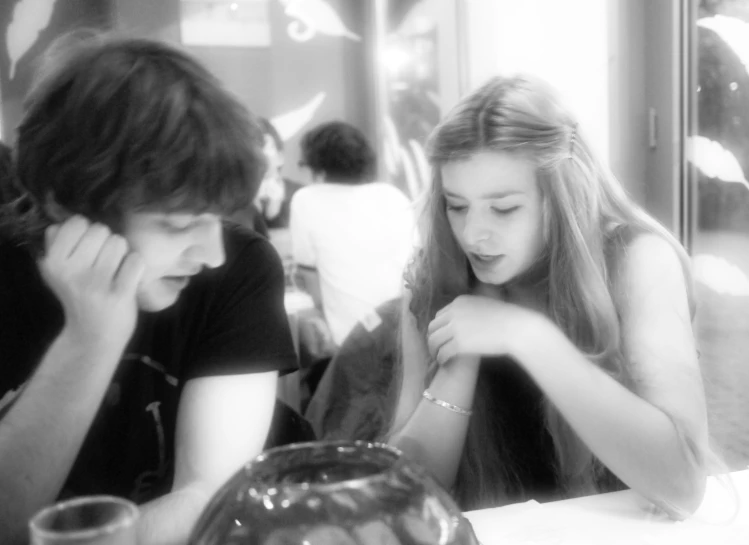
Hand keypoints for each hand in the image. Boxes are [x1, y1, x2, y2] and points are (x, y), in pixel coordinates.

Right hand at [38, 215, 144, 348]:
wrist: (92, 337)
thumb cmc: (79, 297)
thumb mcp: (57, 272)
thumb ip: (55, 245)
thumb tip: (61, 222)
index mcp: (53, 263)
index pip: (78, 222)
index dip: (87, 231)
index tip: (88, 249)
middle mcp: (72, 272)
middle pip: (101, 230)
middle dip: (106, 242)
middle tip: (103, 262)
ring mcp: (97, 284)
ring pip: (119, 242)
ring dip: (122, 253)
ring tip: (115, 270)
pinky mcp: (120, 294)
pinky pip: (136, 261)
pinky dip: (136, 266)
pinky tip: (127, 278)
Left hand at [427, 294, 544, 364]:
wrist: (516, 328)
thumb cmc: (507, 318)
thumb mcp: (485, 304)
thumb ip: (472, 308)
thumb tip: (468, 315)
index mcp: (459, 302)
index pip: (439, 315)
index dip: (439, 327)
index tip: (442, 336)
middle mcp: (453, 313)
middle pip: (433, 327)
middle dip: (432, 338)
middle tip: (435, 348)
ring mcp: (455, 328)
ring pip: (434, 340)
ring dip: (433, 350)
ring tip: (437, 357)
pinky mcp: (459, 344)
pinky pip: (443, 352)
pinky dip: (441, 358)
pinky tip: (444, 363)